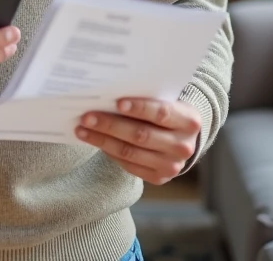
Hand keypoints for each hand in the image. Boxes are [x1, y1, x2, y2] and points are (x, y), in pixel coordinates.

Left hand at [75, 98, 200, 184]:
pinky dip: (109, 152)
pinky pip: (129, 165)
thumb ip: (146, 98)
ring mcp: (172, 166)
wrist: (182, 139)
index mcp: (189, 121)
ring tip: (82, 130)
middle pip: (141, 135)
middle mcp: (183, 146)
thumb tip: (108, 95)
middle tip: (87, 117)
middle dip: (111, 125)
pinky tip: (95, 141)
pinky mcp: (159, 178)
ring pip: (130, 152)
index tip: (116, 102)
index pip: (162, 113)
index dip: (139, 108)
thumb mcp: (167, 101)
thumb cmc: (167, 113)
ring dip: (102, 140)